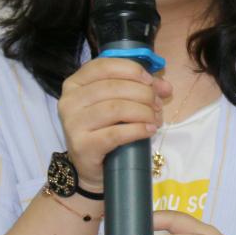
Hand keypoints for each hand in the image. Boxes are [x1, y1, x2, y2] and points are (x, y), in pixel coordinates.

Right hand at [57, 57, 171, 190]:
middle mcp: (69, 101)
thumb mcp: (120, 102)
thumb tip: (166, 87)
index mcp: (75, 83)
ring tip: (155, 118)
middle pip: (112, 87)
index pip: (102, 66)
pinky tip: (150, 130)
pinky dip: (138, 129)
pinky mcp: (82, 146)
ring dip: (143, 111)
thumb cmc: (106, 129)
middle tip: (158, 104)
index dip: (130, 70)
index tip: (150, 80)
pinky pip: (115, 133)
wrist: (93, 168)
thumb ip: (140, 88)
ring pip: (115, 108)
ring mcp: (73, 124)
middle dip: (142, 93)